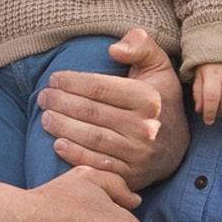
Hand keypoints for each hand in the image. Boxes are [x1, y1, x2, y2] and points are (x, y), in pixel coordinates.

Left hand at [40, 30, 187, 185]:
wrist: (178, 146)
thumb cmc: (160, 99)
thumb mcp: (158, 66)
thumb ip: (141, 46)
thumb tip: (114, 49)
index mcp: (150, 98)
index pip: (100, 88)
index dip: (72, 82)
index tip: (54, 78)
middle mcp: (146, 127)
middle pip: (92, 113)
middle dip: (61, 103)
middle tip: (43, 97)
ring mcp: (139, 154)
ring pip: (92, 138)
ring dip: (62, 127)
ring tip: (45, 117)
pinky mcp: (132, 176)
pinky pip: (98, 164)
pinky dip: (75, 154)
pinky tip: (57, 144)